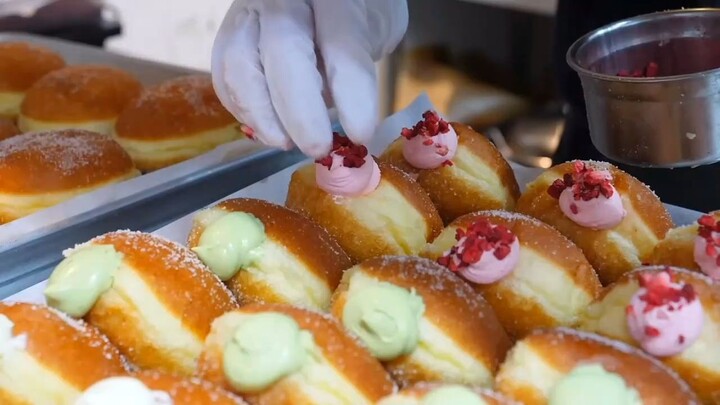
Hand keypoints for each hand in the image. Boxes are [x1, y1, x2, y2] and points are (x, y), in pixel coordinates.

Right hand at [212, 0, 407, 157]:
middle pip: (283, 50)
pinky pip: (225, 78)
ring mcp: (249, 16)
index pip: (340, 42)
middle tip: (319, 148)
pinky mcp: (228, 39)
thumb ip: (360, 67)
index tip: (361, 134)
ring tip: (289, 143)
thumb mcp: (377, 30)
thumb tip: (353, 130)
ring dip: (263, 115)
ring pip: (240, 64)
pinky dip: (245, 112)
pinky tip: (270, 132)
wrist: (321, 3)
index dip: (350, 92)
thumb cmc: (357, 16)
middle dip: (299, 110)